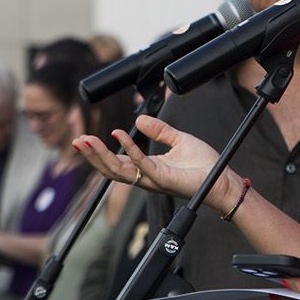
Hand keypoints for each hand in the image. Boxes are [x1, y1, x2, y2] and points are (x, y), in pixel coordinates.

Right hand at [73, 117, 237, 214]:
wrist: (222, 179)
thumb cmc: (203, 165)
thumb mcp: (179, 140)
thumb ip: (160, 130)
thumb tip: (139, 120)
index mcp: (148, 167)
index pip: (117, 161)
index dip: (100, 152)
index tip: (85, 139)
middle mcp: (146, 176)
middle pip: (111, 168)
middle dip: (92, 155)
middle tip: (77, 140)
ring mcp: (153, 179)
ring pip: (119, 170)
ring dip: (101, 155)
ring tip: (87, 141)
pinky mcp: (164, 179)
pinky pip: (142, 165)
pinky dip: (130, 149)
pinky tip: (120, 135)